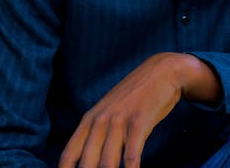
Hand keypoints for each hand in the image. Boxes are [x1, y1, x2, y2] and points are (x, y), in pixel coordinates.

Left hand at [58, 52, 219, 167]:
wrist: (161, 72)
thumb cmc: (135, 96)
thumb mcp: (109, 110)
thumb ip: (97, 132)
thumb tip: (87, 159)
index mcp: (89, 120)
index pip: (68, 156)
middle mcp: (100, 121)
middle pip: (86, 164)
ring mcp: (119, 121)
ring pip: (107, 163)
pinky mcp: (139, 122)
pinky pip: (131, 156)